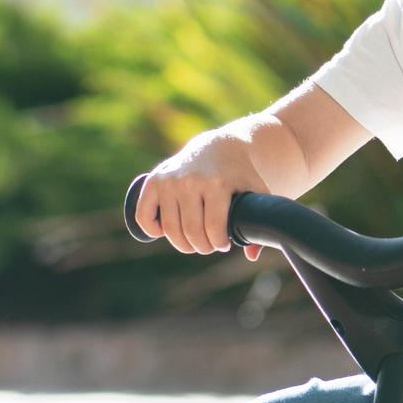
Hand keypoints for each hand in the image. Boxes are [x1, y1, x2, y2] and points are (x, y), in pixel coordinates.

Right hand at [132, 126, 262, 260]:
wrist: (219, 148)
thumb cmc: (239, 176)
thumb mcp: (256, 194)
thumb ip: (259, 223)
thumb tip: (251, 255)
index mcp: (217, 183)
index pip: (214, 227)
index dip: (219, 243)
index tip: (223, 244)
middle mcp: (189, 180)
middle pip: (191, 232)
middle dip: (202, 246)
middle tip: (209, 245)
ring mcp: (169, 180)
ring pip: (170, 229)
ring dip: (182, 244)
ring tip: (194, 242)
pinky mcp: (153, 181)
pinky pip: (143, 215)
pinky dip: (153, 230)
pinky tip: (166, 231)